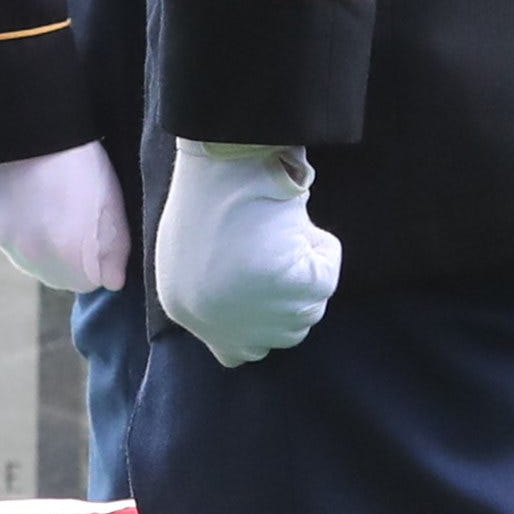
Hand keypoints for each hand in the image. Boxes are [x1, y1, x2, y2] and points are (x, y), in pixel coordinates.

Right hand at [0, 144, 131, 296]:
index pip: (87, 282)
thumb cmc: (78, 162)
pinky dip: (15, 222)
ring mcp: (6, 243)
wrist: (27, 130)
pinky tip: (24, 193)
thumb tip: (111, 281)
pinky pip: (5, 234)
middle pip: (55, 274)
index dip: (94, 258)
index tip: (95, 232)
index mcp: (70, 258)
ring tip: (48, 199)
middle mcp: (34, 260)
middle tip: (72, 214)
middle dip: (66, 254)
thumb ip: (116, 251)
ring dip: (39, 240)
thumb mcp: (111, 203)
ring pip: (28, 256)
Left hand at [153, 140, 343, 368]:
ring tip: (281, 232)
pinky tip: (296, 227)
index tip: (270, 289)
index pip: (238, 352)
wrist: (225, 161)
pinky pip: (326, 279)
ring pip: (309, 309)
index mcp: (187, 309)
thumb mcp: (192, 252)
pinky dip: (322, 252)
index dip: (262, 322)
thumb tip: (258, 297)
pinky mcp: (290, 292)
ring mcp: (257, 314)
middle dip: (291, 296)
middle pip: (284, 335)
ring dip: (306, 271)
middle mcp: (219, 325)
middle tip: (282, 250)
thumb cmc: (209, 190)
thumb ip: (217, 290)